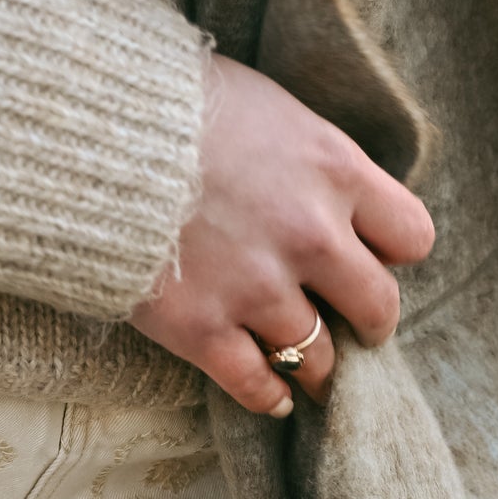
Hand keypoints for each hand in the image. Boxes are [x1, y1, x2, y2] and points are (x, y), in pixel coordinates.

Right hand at [130, 53, 435, 415]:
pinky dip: (270, 397)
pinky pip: (257, 386)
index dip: (391, 251)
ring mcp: (257, 288)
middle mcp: (309, 235)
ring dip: (316, 367)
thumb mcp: (266, 107)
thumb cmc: (173, 101)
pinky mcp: (203, 328)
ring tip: (308, 369)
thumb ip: (309, 159)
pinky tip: (274, 397)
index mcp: (333, 170)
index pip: (411, 236)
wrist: (86, 128)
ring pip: (318, 358)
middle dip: (367, 322)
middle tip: (352, 327)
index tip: (370, 255)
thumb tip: (326, 192)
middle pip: (378, 308)